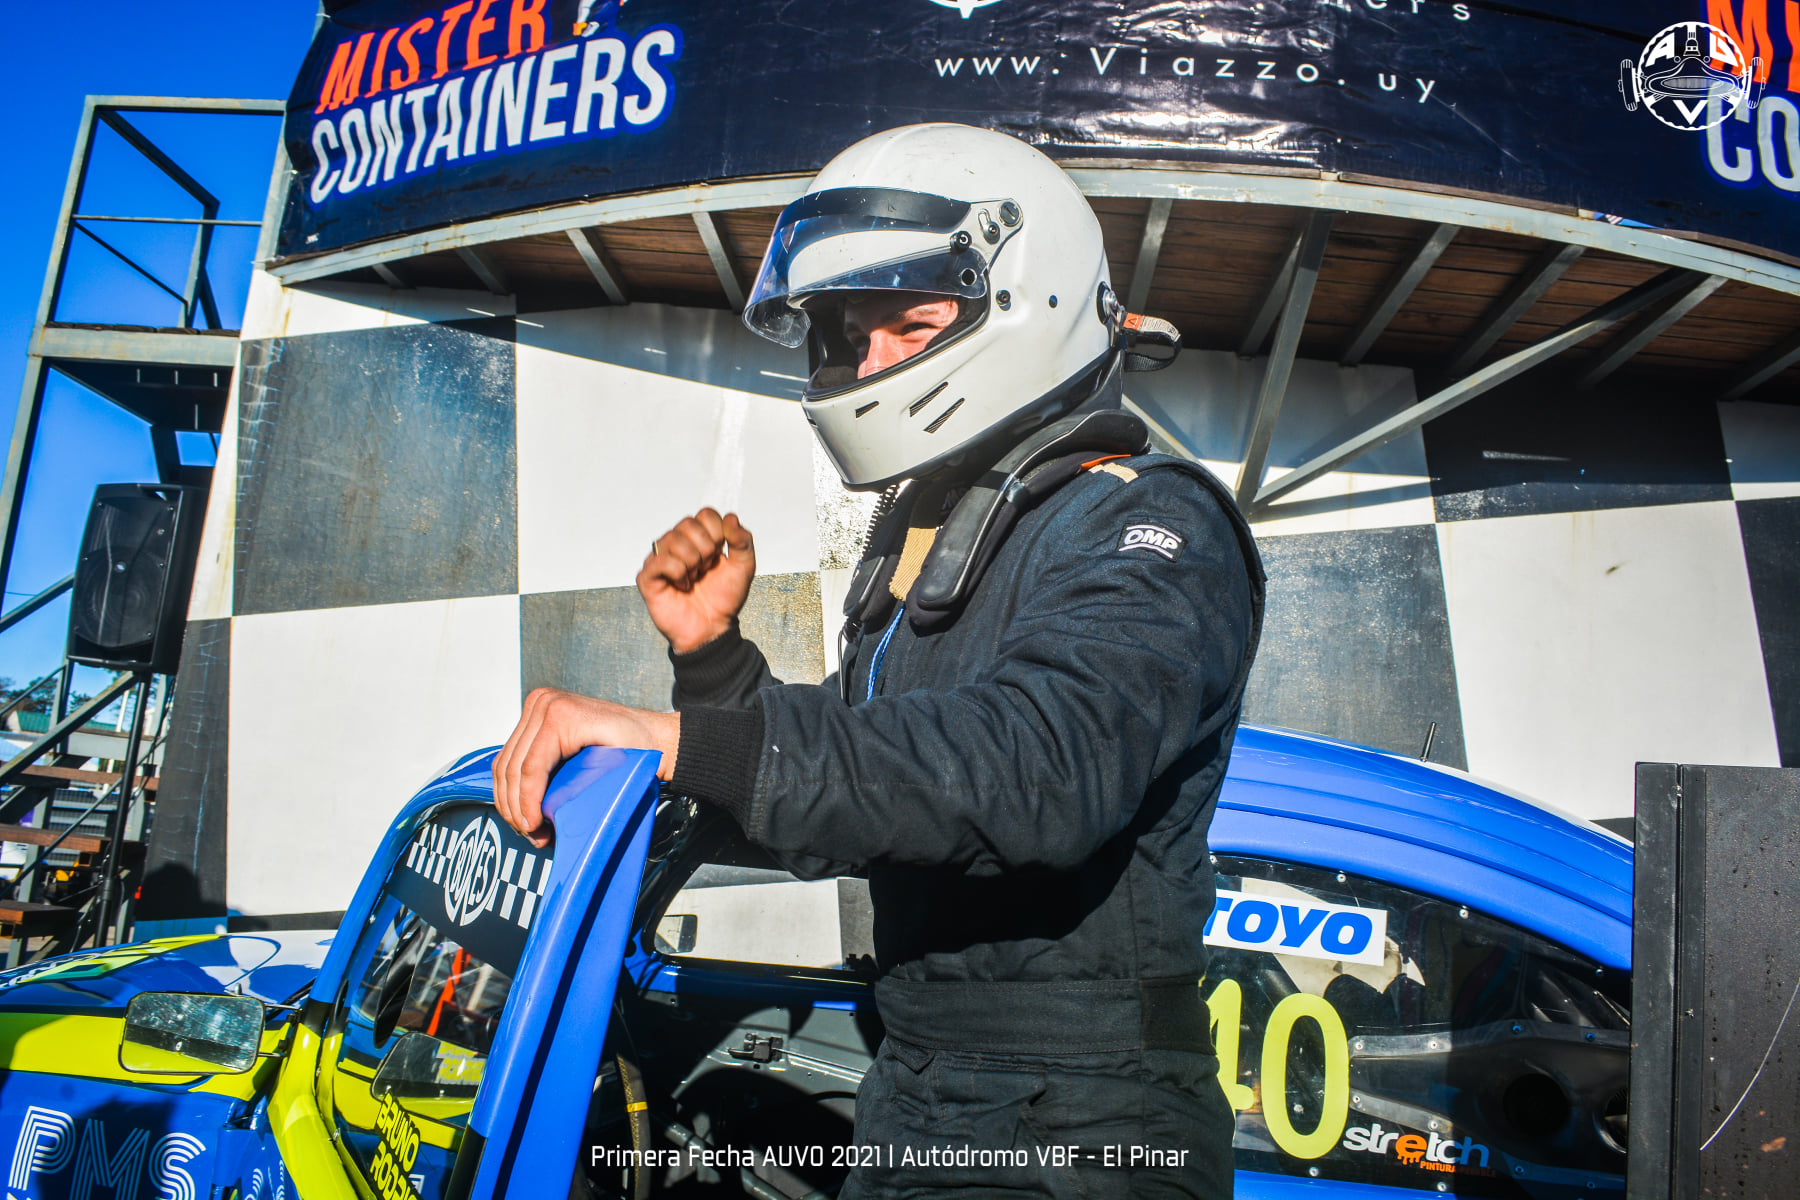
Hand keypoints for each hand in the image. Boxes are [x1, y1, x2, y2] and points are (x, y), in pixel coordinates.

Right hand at [492, 688, 679, 846]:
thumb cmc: (640, 748)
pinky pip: (511, 755)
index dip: (526, 803)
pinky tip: (522, 806)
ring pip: (505, 763)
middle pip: (513, 766)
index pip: (530, 767)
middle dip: (516, 806)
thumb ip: (580, 785)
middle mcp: (544, 704)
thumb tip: (550, 815)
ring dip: (509, 799)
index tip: (533, 829)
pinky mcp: (534, 716)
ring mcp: (536, 707)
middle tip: (531, 834)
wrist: (650, 732)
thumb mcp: (615, 766)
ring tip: (527, 826)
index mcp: (561, 714)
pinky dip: (511, 784)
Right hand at [637, 509, 754, 654]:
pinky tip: (682, 586)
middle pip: (688, 523)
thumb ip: (743, 540)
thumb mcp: (744, 567)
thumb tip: (730, 517)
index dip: (718, 534)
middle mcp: (677, 543)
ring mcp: (660, 558)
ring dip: (692, 563)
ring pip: (673, 539)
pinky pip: (660, 561)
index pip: (705, 513)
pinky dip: (678, 574)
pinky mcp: (648, 576)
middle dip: (705, 549)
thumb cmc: (724, 598)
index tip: (720, 556)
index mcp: (698, 537)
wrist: (713, 628)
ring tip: (694, 579)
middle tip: (705, 570)